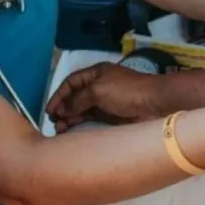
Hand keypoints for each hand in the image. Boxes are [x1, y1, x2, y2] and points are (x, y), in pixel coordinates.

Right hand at [45, 62, 160, 131]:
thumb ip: (77, 100)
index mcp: (96, 73)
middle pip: (74, 97)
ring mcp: (104, 101)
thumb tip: (61, 110)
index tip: (49, 110)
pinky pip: (90, 118)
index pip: (71, 82)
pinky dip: (80, 123)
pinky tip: (72, 130)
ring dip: (69, 118)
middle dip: (63, 108)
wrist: (154, 103)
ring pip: (81, 109)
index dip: (58, 95)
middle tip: (54, 123)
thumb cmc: (126, 91)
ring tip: (60, 129)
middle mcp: (98, 86)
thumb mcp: (98, 90)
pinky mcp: (110, 115)